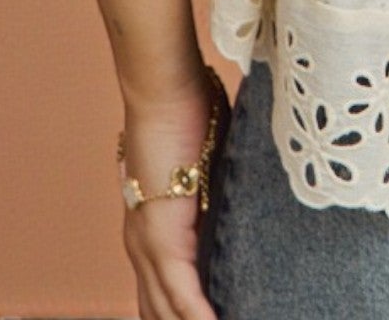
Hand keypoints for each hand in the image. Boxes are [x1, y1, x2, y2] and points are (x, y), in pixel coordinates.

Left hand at [118, 73, 230, 319]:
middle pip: (157, 311)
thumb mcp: (206, 161)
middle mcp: (140, 247)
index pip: (159, 294)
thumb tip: (247, 188)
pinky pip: (181, 292)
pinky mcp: (162, 238)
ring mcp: (147, 245)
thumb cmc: (186, 111)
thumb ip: (220, 185)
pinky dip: (199, 315)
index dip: (179, 316)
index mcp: (149, 230)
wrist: (163, 91)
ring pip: (166, 310)